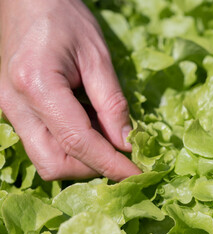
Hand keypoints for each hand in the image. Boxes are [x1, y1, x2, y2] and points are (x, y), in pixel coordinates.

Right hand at [0, 0, 140, 180]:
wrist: (28, 0)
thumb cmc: (65, 18)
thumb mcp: (98, 57)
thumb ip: (112, 103)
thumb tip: (127, 142)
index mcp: (38, 86)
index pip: (79, 142)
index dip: (111, 164)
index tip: (137, 175)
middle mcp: (15, 105)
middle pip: (54, 162)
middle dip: (93, 168)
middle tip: (124, 158)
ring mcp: (9, 110)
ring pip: (46, 159)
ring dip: (81, 160)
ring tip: (108, 140)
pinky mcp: (13, 110)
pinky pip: (42, 143)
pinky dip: (70, 147)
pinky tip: (90, 130)